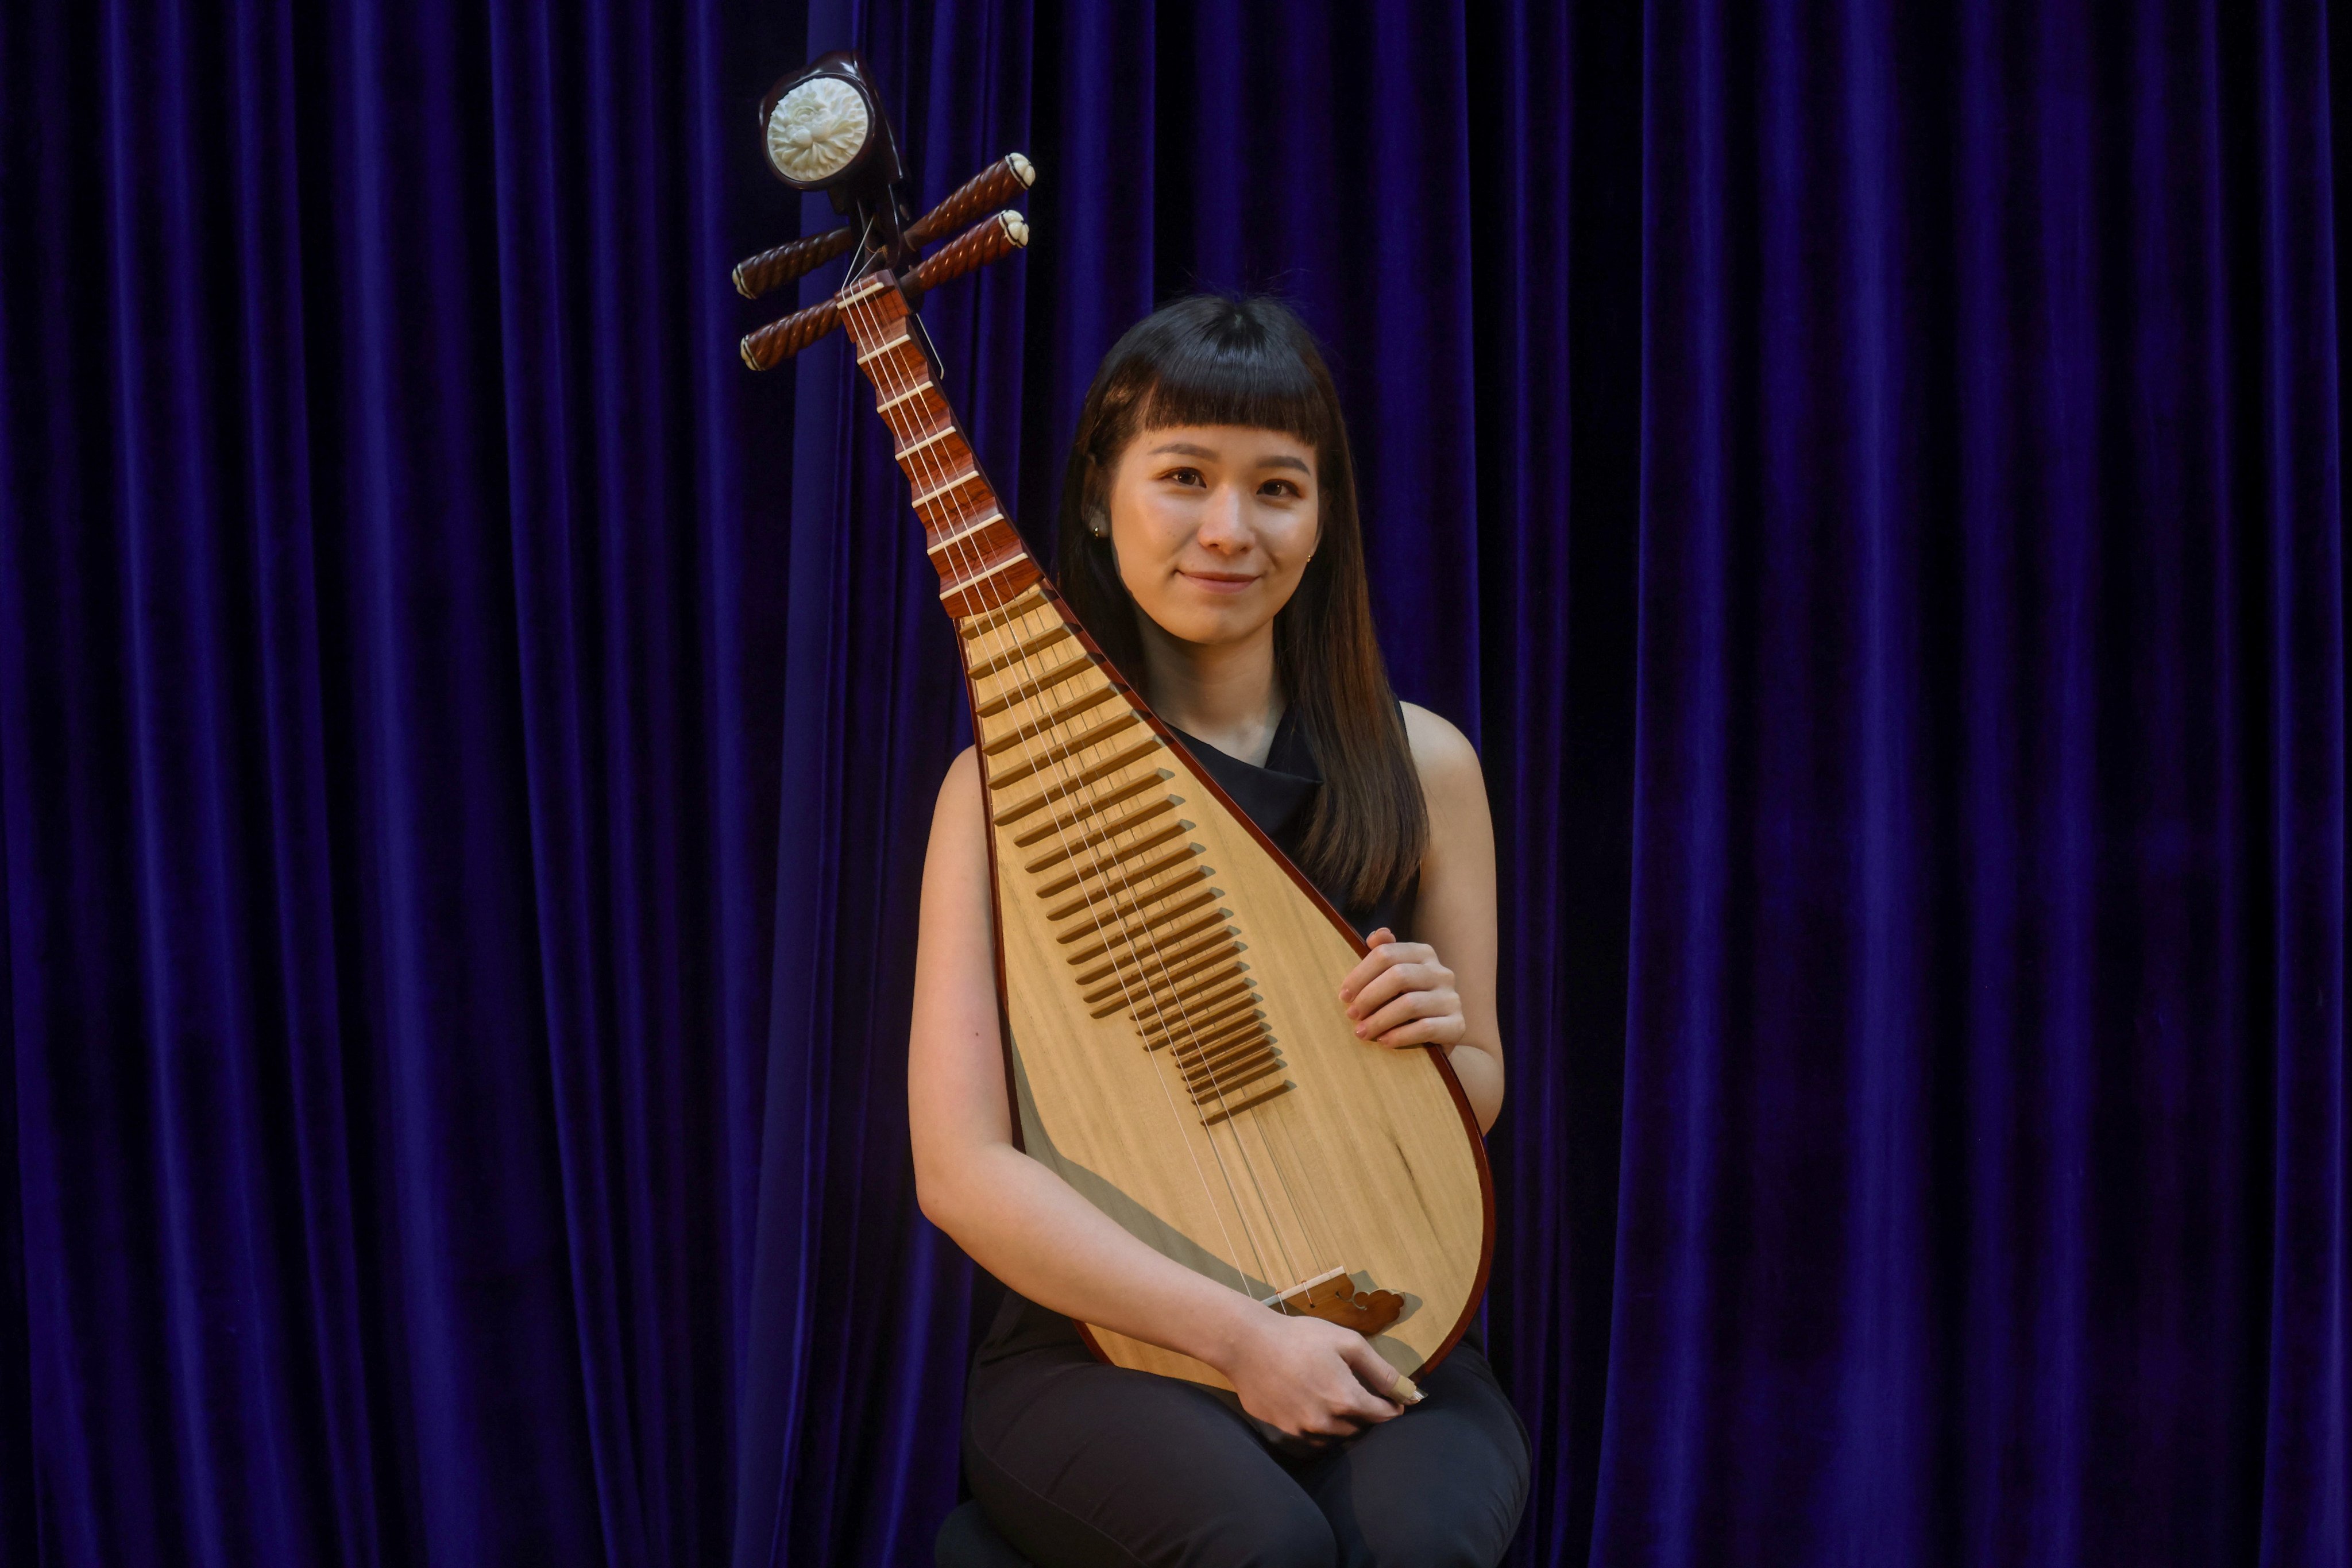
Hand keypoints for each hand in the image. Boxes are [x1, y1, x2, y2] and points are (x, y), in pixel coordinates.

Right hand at [1221, 1310, 1407, 1437]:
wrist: (1246, 1344)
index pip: (1383, 1416)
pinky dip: (1318, 1425)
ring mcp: (1302, 1430)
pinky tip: (1310, 1403)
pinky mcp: (1283, 1431)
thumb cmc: (1299, 1337)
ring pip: (1336, 1435)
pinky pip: (1311, 1436)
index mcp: (1346, 1400)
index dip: (1392, 1406)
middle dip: (1366, 1413)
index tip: (1393, 1399)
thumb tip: (1410, 1392)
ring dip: (1343, 1422)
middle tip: (1360, 1392)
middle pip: (1360, 1428)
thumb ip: (1381, 1370)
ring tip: (1334, 1397)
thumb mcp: (1347, 1343)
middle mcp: (1327, 1423)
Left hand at [1337, 928, 1464, 1049]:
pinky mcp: (1457, 1025)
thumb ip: (1385, 955)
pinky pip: (1425, 1028)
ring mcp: (1452, 998)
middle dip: (1369, 997)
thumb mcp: (1394, 977)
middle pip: (1398, 976)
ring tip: (1362, 1032)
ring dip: (1380, 1020)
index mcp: (1424, 954)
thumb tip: (1376, 936)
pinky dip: (1400, 1036)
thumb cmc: (1407, 1002)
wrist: (1438, 1036)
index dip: (1360, 974)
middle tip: (1351, 1014)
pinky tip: (1384, 1042)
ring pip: (1410, 1004)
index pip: (1387, 954)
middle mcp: (1441, 972)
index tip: (1344, 995)